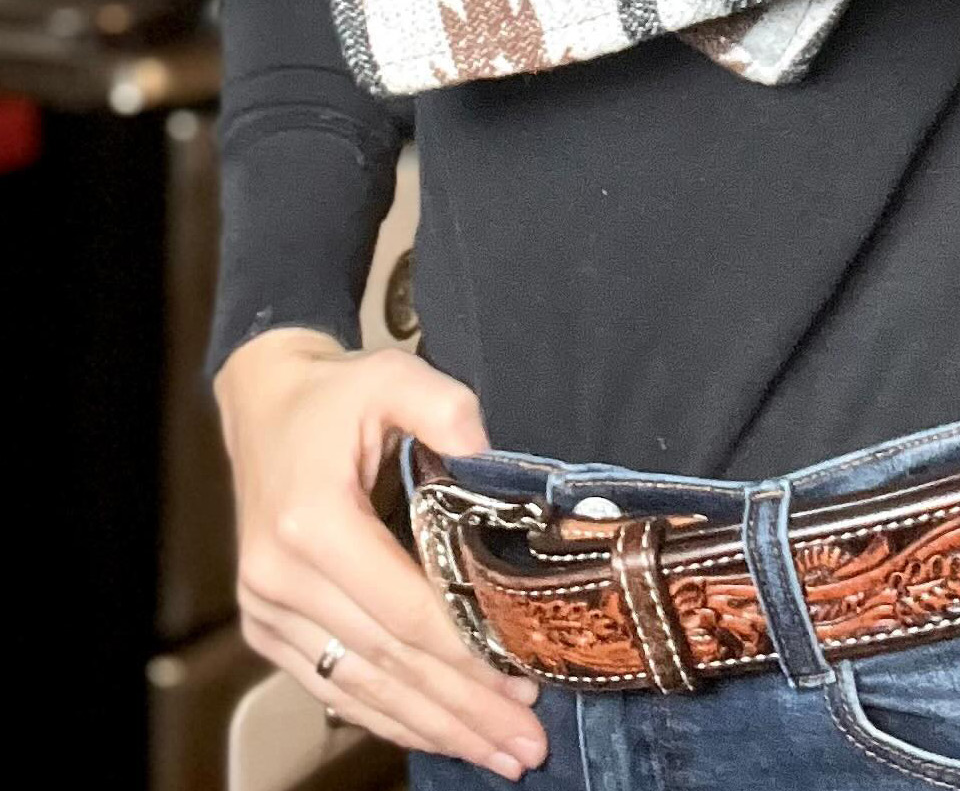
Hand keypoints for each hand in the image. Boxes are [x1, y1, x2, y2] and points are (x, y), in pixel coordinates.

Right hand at [214, 329, 547, 780]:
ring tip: (498, 753)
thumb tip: (489, 460)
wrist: (262, 404)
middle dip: (463, 709)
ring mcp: (268, 609)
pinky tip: (438, 733)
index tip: (524, 681)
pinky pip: (334, 684)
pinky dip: (389, 716)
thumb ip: (447, 409)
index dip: (465, 655)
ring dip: (434, 726)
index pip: (403, 610)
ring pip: (362, 687)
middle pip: (389, 662)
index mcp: (313, 522)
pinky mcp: (267, 626)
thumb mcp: (393, 376)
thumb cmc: (334, 395)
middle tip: (527, 745)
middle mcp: (280, 576)